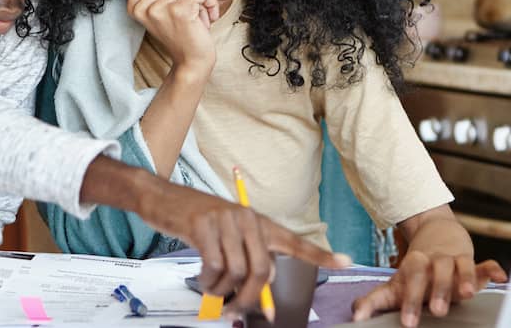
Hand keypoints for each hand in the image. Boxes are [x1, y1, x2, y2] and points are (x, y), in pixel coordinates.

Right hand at [126, 0, 219, 75]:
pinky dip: (210, 4)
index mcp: (134, 4)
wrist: (191, 62)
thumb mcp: (162, 9)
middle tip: (185, 10)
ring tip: (195, 18)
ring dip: (200, 0)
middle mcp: (142, 6)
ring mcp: (159, 8)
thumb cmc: (182, 32)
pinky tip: (206, 20)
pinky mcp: (179, 11)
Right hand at [135, 177, 351, 318]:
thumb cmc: (198, 223)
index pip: (295, 241)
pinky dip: (207, 282)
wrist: (164, 198)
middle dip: (250, 299)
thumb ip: (247, 264)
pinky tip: (202, 278)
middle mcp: (249, 219)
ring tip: (211, 290)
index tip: (346, 262)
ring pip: (237, 272)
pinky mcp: (204, 225)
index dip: (321, 255)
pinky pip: (214, 267)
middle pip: (263, 271)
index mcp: (260, 223)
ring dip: (222, 292)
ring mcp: (226, 221)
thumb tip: (263, 307)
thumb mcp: (227, 239)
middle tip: (234, 311)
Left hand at [352, 254, 507, 326]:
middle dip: (437, 290)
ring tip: (467, 295)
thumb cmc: (414, 271)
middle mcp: (435, 261)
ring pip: (460, 266)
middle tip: (437, 311)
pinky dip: (492, 269)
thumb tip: (356, 317)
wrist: (436, 233)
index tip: (408, 321)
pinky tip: (500, 278)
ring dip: (464, 279)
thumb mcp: (393, 286)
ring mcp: (454, 259)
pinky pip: (484, 264)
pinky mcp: (472, 262)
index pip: (410, 279)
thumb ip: (374, 301)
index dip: (409, 300)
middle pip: (436, 271)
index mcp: (414, 265)